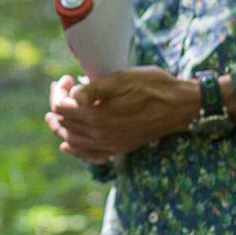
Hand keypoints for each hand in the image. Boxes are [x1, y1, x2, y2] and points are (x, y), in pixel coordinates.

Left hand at [46, 68, 198, 160]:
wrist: (180, 105)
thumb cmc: (152, 86)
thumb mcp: (122, 78)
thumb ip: (93, 89)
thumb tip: (71, 97)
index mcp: (99, 115)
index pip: (62, 107)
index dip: (58, 91)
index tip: (67, 79)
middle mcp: (102, 135)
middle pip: (64, 124)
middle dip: (57, 105)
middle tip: (62, 88)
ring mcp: (111, 144)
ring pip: (73, 141)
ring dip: (61, 127)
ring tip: (56, 114)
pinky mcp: (120, 148)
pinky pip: (91, 156)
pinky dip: (76, 150)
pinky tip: (68, 145)